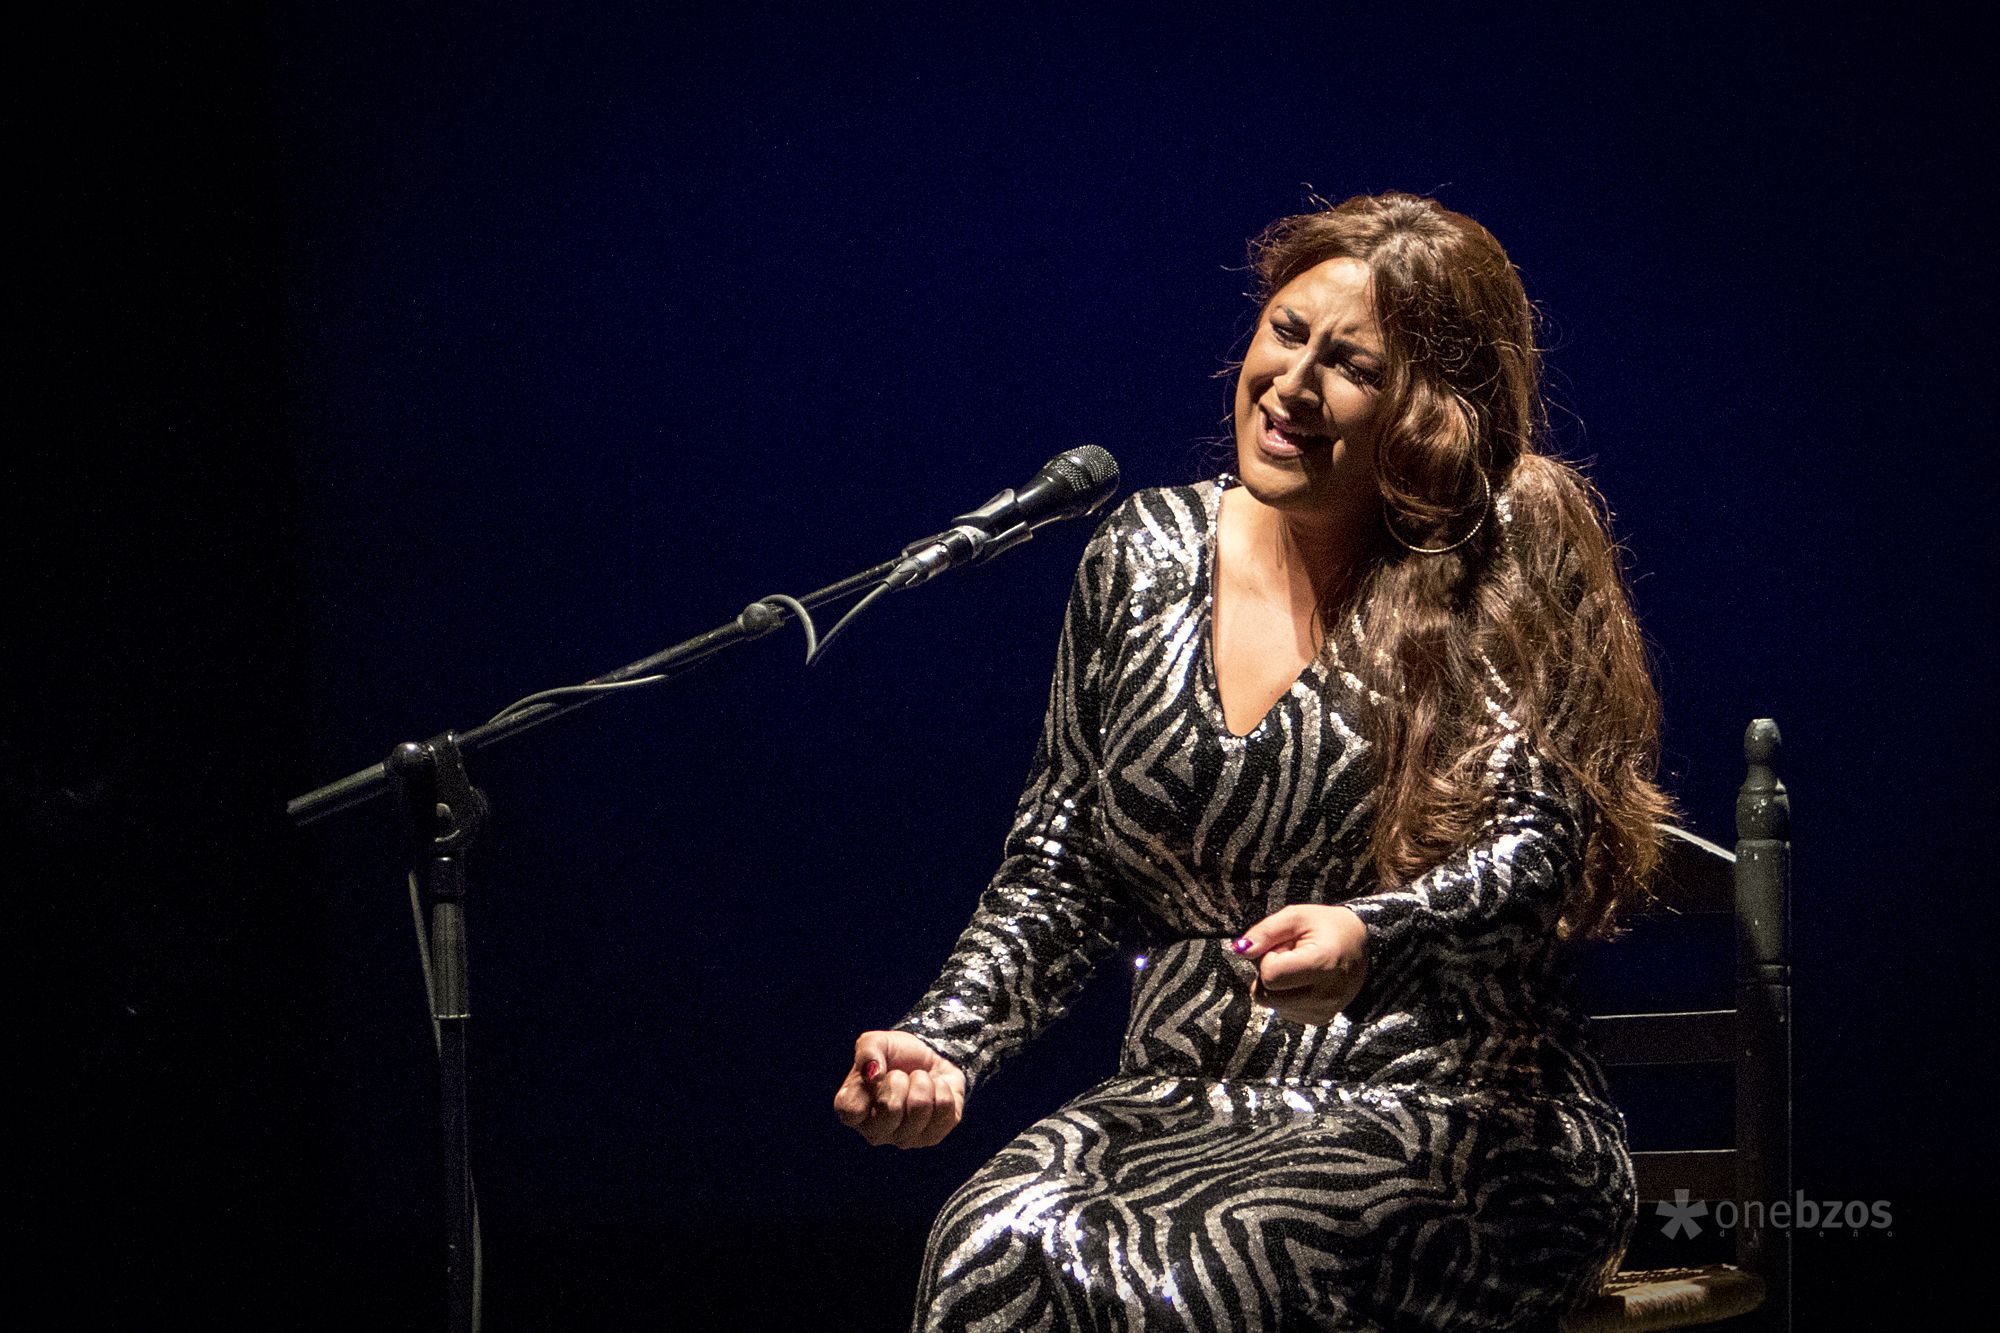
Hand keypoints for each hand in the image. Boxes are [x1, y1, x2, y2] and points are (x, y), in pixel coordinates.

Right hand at [833, 1030, 966, 1148]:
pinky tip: (934, 1090)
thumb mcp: (876, 1042)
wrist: (929, 1057)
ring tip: (918, 1080)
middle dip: (900, 1079)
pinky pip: (944, 1109)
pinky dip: (942, 1088)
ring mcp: (904, 1139)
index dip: (868, 1087)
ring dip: (923, 1082)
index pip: (852, 1111)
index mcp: (852, 1112)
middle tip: (900, 1075)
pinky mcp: (933, 1137)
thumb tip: (873, 1075)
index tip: (875, 1075)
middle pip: (890, 1109)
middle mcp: (874, 1132)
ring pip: (920, 1108)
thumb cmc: (895, 1054)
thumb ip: (867, 1052)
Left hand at [1233, 905, 1368, 1025]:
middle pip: (1266, 995)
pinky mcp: (1319, 1019)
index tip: (1285, 946)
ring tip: (1299, 967)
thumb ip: (1265, 932)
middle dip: (1269, 973)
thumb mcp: (1296, 917)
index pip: (1269, 976)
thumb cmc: (1328, 927)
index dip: (1269, 958)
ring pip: (1272, 1004)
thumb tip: (1240, 950)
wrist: (1364, 946)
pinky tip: (1304, 980)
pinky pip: (1284, 1011)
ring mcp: (1323, 1011)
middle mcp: (1324, 996)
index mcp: (1321, 965)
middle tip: (1290, 956)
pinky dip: (1287, 995)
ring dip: (1277, 985)